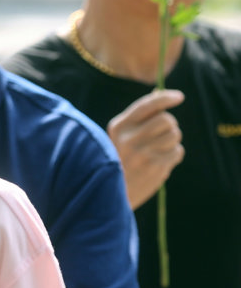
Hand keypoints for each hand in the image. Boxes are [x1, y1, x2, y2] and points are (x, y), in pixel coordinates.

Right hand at [107, 89, 184, 209]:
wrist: (108, 195)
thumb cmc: (118, 161)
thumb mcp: (119, 137)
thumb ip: (138, 117)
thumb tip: (159, 92)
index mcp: (118, 127)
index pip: (147, 105)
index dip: (165, 98)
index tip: (179, 97)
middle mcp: (129, 138)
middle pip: (166, 119)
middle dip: (170, 126)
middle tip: (162, 135)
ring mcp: (143, 154)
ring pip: (174, 135)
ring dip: (172, 141)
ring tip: (159, 150)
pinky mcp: (155, 168)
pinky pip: (177, 152)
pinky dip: (173, 155)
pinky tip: (160, 162)